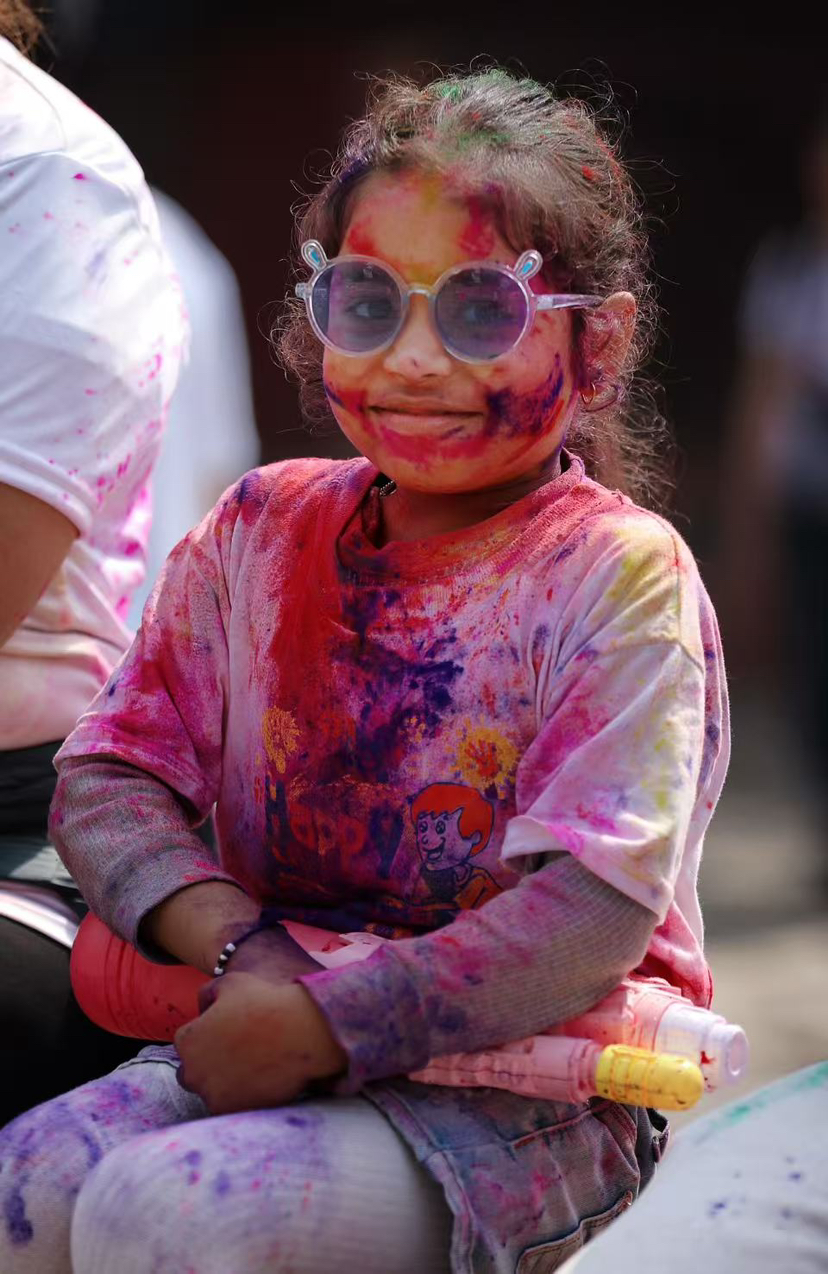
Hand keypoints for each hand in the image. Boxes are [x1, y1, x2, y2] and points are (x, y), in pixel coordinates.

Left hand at [174, 974, 347, 1114]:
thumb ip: (207, 994)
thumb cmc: (265, 1002)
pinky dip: (240, 1098)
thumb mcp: (231, 983)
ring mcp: (211, 1094)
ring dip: (223, 1084)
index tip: (227, 1034)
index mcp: (188, 1040)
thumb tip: (202, 1006)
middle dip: (207, 1065)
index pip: (187, 1043)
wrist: (300, 1032)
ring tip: (251, 1069)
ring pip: (210, 1092)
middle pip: (191, 1072)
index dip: (207, 1036)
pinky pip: (229, 1108)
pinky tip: (258, 1082)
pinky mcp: (232, 1111)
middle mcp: (192, 1071)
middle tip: (236, 1055)